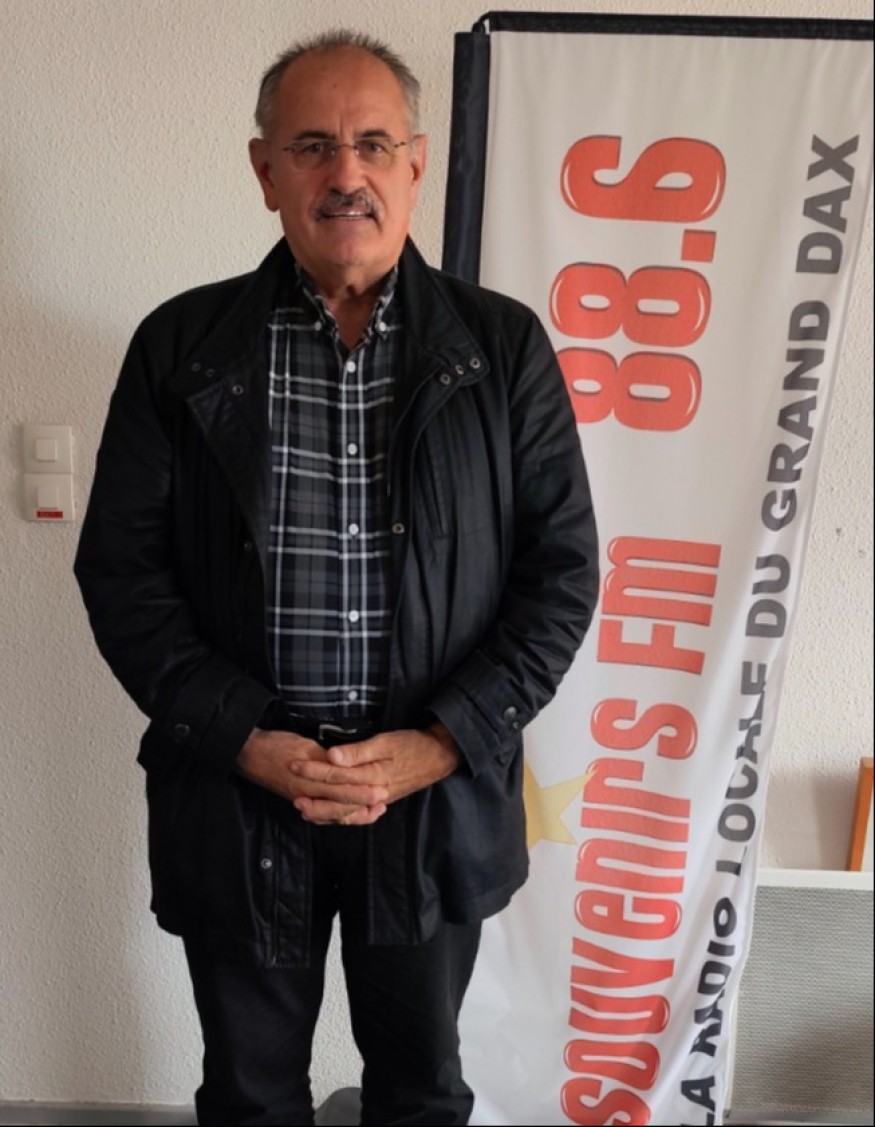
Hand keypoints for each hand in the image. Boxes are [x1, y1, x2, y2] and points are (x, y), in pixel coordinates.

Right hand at [235, 728, 388, 825]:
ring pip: (331, 814)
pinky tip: (348, 812)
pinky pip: (321, 813)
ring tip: (373, 810)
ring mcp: (302, 799)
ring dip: (353, 813)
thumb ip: (325, 759)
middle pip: (340, 806)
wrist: (249, 754)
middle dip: (363, 806)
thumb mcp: (304, 746)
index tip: (381, 790)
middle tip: (384, 802)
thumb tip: (345, 765)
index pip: (342, 790)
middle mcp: (306, 794)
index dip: (362, 791)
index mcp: (309, 780)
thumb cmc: (276, 746)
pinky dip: (337, 815)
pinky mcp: (298, 798)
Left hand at [290, 723, 461, 823]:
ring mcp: (378, 799)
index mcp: (372, 777)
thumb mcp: (386, 742)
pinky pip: (357, 815)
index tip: (293, 765)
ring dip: (324, 811)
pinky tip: (330, 815)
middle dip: (313, 798)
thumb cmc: (412, 745)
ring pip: (346, 812)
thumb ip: (358, 752)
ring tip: (304, 809)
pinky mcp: (382, 800)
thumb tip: (332, 757)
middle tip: (291, 795)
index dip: (313, 771)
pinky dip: (341, 816)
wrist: (438, 756)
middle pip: (337, 800)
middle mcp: (373, 793)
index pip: (335, 776)